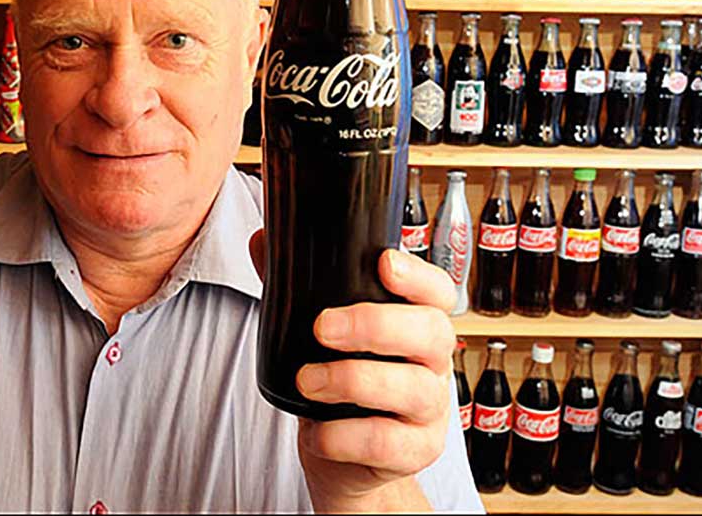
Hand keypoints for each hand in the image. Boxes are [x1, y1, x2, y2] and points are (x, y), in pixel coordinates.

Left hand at [249, 231, 455, 509]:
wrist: (345, 460)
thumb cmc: (339, 386)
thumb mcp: (319, 335)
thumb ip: (295, 287)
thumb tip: (263, 241)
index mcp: (416, 324)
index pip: (438, 292)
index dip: (418, 276)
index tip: (384, 264)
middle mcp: (433, 363)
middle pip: (432, 332)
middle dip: (374, 325)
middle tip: (320, 328)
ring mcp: (430, 410)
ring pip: (413, 388)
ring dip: (352, 380)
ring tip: (306, 380)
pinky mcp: (416, 452)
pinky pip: (387, 442)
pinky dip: (344, 436)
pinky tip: (317, 430)